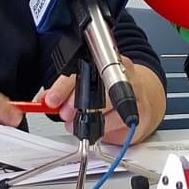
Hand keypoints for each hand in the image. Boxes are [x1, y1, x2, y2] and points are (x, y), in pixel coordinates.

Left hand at [42, 63, 164, 145]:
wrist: (144, 97)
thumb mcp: (86, 86)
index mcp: (104, 60)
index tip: (51, 100)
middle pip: (97, 85)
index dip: (63, 87)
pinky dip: (105, 128)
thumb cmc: (111, 90)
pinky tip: (98, 128)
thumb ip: (65, 92)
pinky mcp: (141, 109)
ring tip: (78, 124)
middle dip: (76, 103)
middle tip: (65, 114)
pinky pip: (121, 120)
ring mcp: (134, 90)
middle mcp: (121, 72)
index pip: (82, 70)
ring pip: (109, 104)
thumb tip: (44, 101)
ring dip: (89, 118)